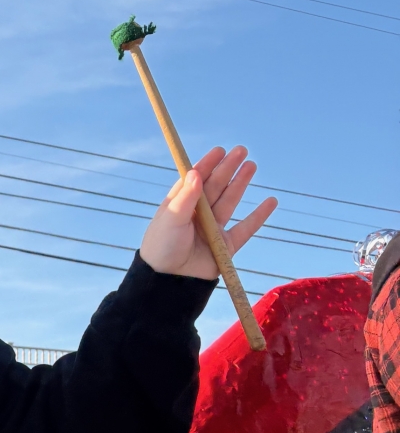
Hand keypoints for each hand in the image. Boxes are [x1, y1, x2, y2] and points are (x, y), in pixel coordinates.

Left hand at [139, 145, 276, 278]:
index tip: (219, 150)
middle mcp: (197, 215)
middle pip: (215, 187)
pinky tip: (271, 202)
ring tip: (251, 165)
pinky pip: (246, 228)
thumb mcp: (170, 219)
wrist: (168, 282)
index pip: (195, 180)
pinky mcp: (226, 246)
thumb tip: (197, 172)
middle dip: (228, 168)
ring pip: (230, 201)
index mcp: (180, 206)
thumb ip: (186, 197)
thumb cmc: (161, 248)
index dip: (208, 164)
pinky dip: (258, 216)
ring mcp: (212, 230)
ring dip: (241, 183)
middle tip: (241, 150)